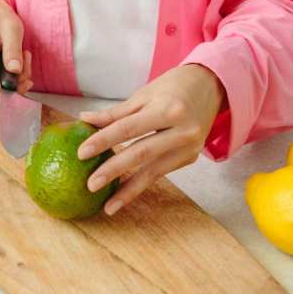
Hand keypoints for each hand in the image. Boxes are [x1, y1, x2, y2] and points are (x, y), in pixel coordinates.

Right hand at [0, 0, 32, 102]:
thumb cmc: (0, 18)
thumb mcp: (12, 27)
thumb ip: (13, 48)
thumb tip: (14, 70)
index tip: (1, 98)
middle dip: (10, 83)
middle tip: (27, 68)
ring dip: (14, 81)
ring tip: (24, 58)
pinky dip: (12, 80)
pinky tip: (19, 65)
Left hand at [77, 64, 225, 215]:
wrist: (211, 88)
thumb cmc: (172, 88)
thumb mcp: (144, 95)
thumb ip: (116, 113)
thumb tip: (84, 120)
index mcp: (168, 109)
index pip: (128, 128)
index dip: (103, 141)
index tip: (82, 153)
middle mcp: (182, 130)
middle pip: (141, 153)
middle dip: (114, 171)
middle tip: (91, 185)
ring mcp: (188, 147)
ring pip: (153, 172)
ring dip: (128, 190)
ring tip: (108, 206)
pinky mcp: (190, 158)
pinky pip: (160, 172)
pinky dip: (141, 184)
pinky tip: (123, 195)